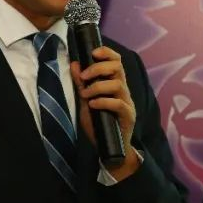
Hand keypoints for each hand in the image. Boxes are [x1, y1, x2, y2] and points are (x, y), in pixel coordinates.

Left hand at [71, 46, 140, 179]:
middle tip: (84, 77)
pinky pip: (118, 103)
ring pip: (117, 84)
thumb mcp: (86, 101)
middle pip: (118, 67)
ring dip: (98, 87)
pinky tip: (93, 105)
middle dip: (98, 68)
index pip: (116, 60)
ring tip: (85, 96)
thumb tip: (75, 63)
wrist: (109, 149)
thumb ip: (81, 84)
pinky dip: (103, 101)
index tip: (93, 52)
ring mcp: (127, 102)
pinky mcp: (128, 116)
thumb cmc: (98, 124)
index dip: (107, 52)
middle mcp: (123, 90)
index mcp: (114, 83)